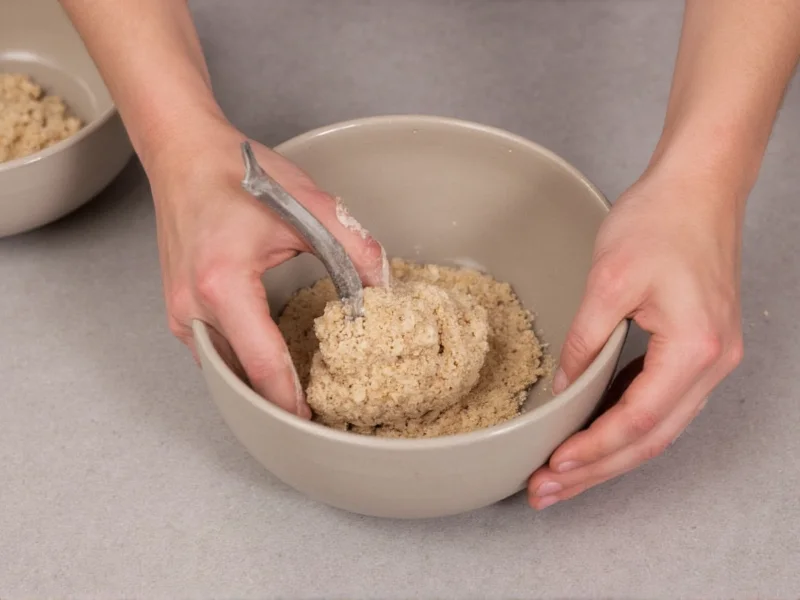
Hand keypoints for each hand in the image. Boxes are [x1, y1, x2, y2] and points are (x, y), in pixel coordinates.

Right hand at [145, 118, 386, 417]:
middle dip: (278, 402)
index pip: (262, 364)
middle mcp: (191, 308)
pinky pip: (213, 354)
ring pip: (224, 372)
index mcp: (222, 284)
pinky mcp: (178, 310)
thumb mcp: (307, 204)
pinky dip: (243, 364)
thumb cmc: (235, 172)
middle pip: (240, 379)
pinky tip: (271, 362)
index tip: (314, 424)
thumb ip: (354, 247)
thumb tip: (384, 287)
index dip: (291, 400)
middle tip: (318, 414)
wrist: (182, 154)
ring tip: (299, 394)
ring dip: (259, 385)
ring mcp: (179, 313)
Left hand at [528, 166, 744, 508]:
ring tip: (563, 477)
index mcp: (695, 349)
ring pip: (658, 429)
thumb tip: (562, 388)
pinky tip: (593, 438)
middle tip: (546, 492)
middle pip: (650, 438)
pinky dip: (625, 428)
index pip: (638, 420)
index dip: (593, 450)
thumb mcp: (608, 280)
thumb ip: (584, 340)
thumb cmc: (660, 221)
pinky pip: (662, 404)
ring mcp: (710, 360)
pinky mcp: (698, 349)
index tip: (553, 468)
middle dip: (596, 470)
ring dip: (609, 456)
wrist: (698, 188)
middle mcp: (712, 365)